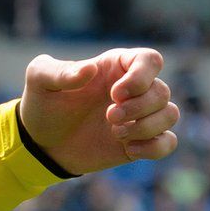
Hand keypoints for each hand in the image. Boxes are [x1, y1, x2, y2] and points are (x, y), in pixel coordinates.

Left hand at [19, 48, 178, 175]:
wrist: (40, 142)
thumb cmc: (42, 104)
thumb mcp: (39, 80)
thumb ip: (58, 71)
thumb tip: (89, 70)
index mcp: (115, 67)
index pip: (150, 60)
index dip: (141, 77)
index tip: (116, 93)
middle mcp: (134, 89)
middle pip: (161, 91)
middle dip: (138, 107)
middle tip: (109, 117)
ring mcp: (139, 116)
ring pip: (170, 114)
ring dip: (146, 126)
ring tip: (115, 133)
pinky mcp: (140, 140)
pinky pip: (168, 142)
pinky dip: (155, 147)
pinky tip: (129, 150)